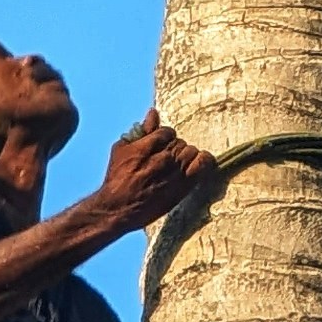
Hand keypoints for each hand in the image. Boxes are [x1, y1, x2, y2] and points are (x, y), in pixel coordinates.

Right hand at [88, 110, 215, 235]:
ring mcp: (175, 173)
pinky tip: (197, 162)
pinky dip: (204, 160)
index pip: (167, 132)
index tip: (159, 146)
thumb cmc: (117, 178)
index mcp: (146, 147)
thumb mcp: (121, 150)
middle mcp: (163, 159)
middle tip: (164, 159)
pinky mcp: (184, 187)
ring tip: (176, 164)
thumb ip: (141, 131)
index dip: (163, 137)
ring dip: (186, 155)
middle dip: (173, 147)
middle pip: (180, 142)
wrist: (119, 208)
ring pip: (191, 152)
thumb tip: (153, 113)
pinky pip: (204, 165)